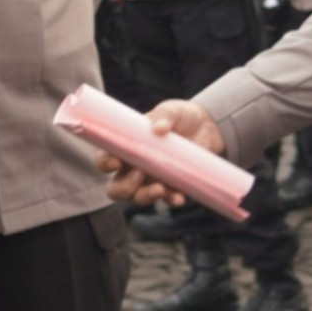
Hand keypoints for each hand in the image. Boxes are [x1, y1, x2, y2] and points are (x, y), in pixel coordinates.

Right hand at [95, 100, 224, 205]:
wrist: (207, 126)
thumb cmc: (180, 116)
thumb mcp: (171, 110)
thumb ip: (163, 115)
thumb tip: (159, 129)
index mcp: (126, 148)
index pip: (104, 160)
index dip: (104, 163)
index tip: (116, 161)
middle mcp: (133, 168)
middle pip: (115, 188)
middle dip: (123, 188)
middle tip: (140, 174)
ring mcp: (151, 179)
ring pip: (137, 198)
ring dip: (145, 197)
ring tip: (160, 188)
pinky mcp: (171, 186)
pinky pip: (166, 199)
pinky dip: (171, 200)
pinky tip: (179, 197)